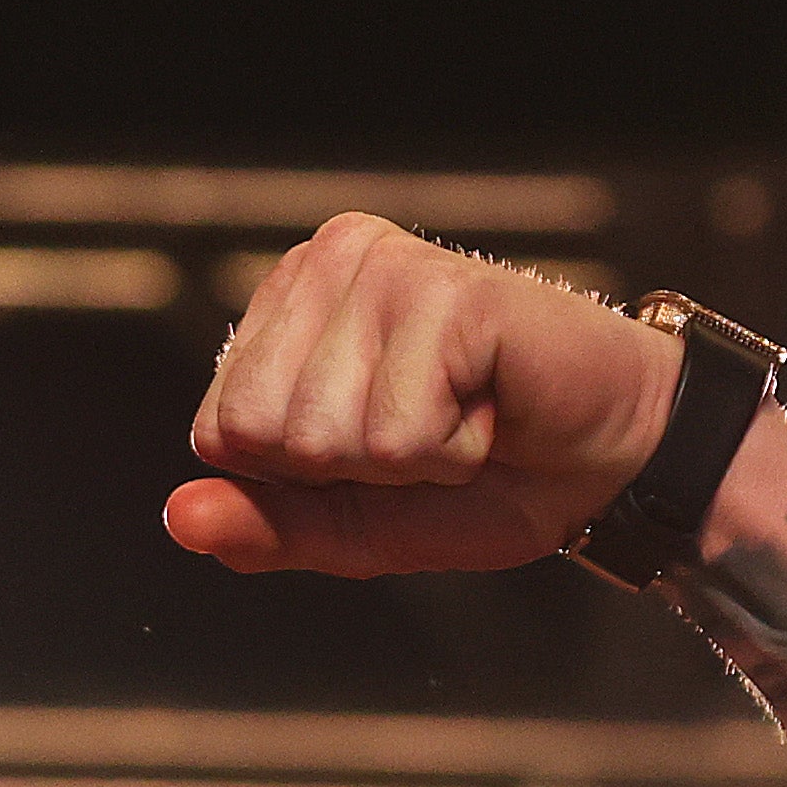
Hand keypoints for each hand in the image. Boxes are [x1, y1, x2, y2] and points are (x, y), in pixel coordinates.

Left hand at [161, 217, 682, 578]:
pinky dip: (454, 450)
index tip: (379, 446)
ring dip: (408, 459)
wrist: (609, 464)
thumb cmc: (485, 477)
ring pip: (325, 434)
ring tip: (464, 415)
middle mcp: (326, 263)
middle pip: (261, 432)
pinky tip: (492, 404)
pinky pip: (398, 432)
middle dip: (349, 469)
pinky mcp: (448, 293)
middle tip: (427, 432)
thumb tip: (177, 515)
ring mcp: (386, 268)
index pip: (221, 430)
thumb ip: (263, 522)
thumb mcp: (353, 522)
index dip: (302, 475)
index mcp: (288, 303)